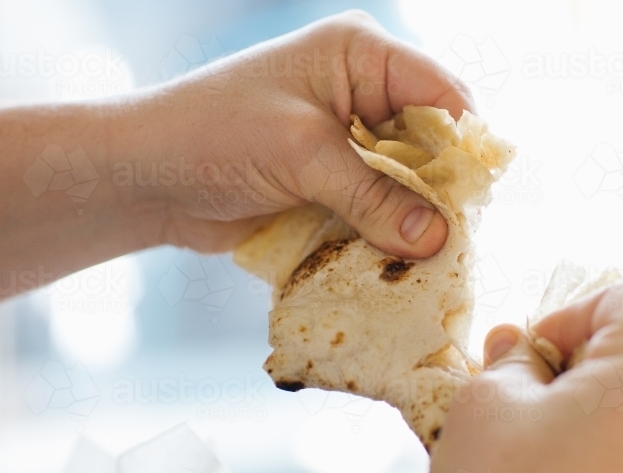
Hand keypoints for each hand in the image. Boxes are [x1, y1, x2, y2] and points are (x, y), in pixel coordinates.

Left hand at [130, 10, 473, 256]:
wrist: (145, 177)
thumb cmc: (213, 136)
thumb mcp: (301, 156)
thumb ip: (374, 196)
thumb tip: (438, 238)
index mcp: (361, 56)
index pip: (443, 94)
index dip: (465, 147)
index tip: (477, 204)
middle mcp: (363, 93)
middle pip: (431, 144)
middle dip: (441, 193)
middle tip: (454, 244)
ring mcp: (348, 142)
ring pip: (408, 184)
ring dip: (413, 222)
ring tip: (430, 264)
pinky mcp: (332, 183)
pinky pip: (377, 210)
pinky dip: (386, 237)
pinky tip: (396, 266)